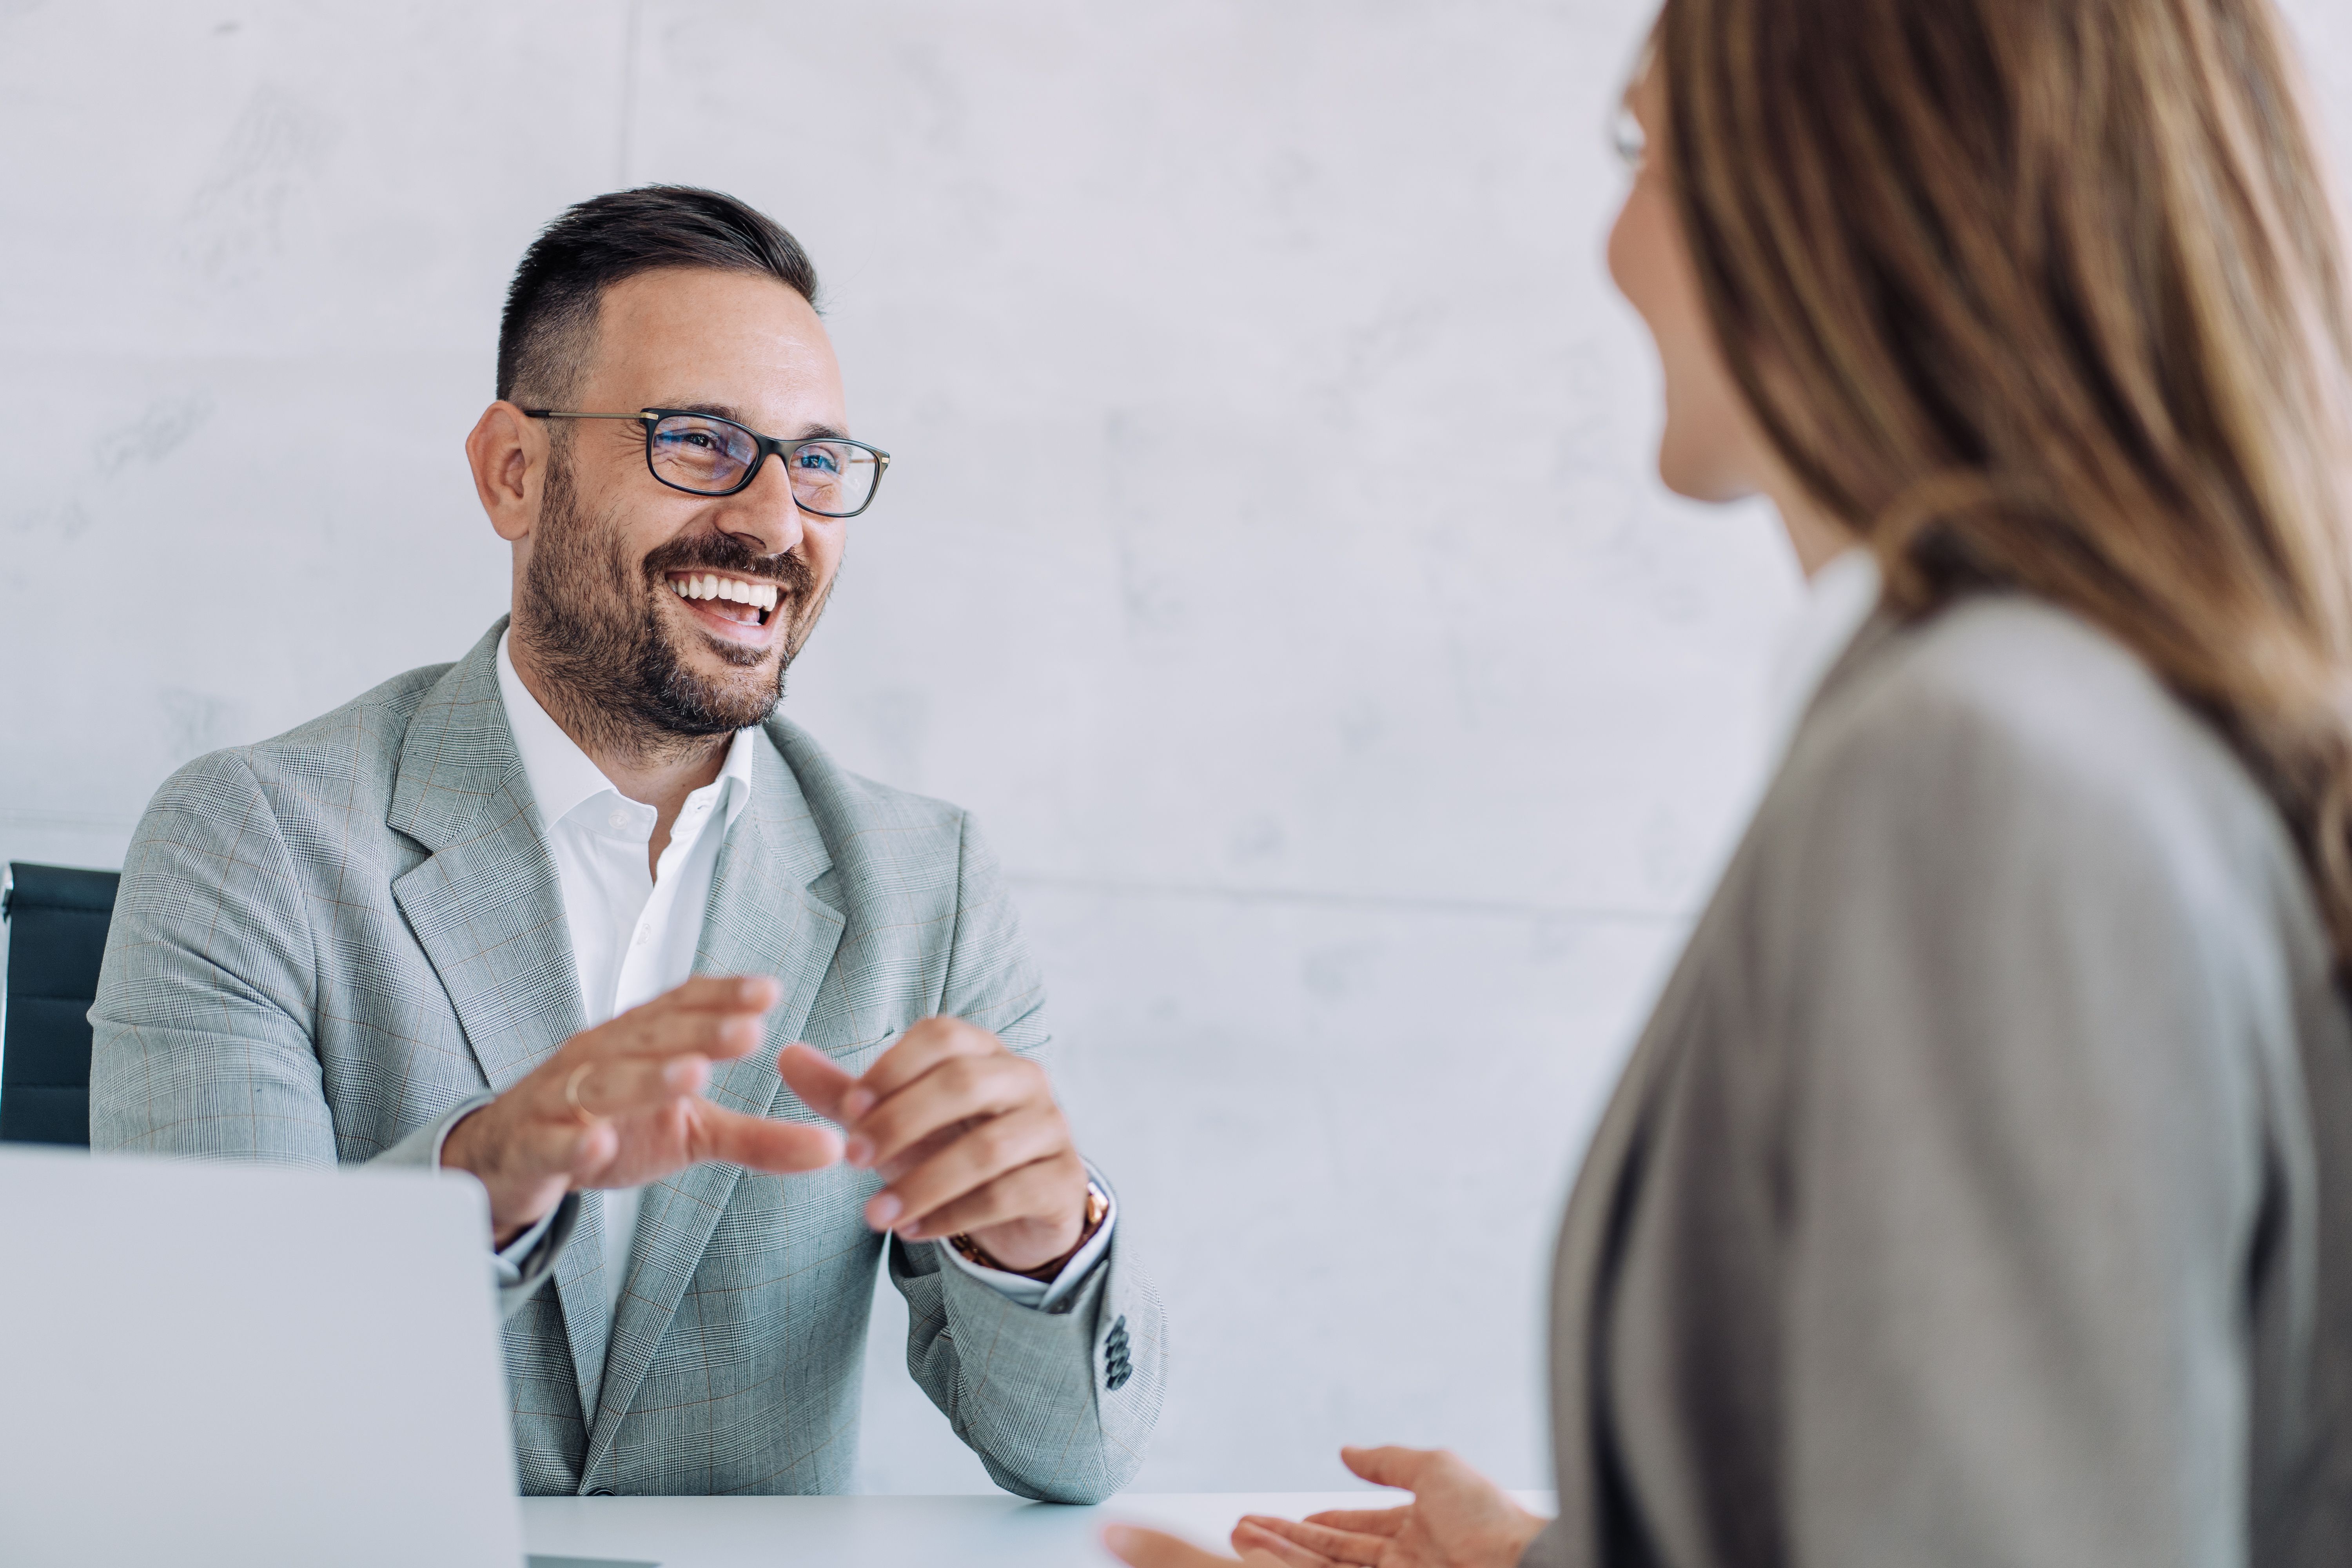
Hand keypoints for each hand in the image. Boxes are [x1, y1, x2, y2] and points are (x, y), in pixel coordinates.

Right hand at [440, 975, 843, 1244]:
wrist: (513, 1158)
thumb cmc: (608, 1128)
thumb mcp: (691, 1132)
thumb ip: (759, 1138)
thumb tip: (835, 1147)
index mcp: (639, 1042)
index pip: (681, 1008)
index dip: (721, 998)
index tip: (769, 991)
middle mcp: (601, 1057)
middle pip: (651, 1038)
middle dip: (700, 1031)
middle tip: (749, 1029)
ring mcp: (562, 1100)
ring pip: (604, 1084)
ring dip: (648, 1078)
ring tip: (694, 1075)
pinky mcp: (533, 1146)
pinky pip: (553, 1142)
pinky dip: (574, 1142)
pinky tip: (598, 1142)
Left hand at [778, 1017, 1089, 1271]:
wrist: (1020, 1208)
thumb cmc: (949, 1149)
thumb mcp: (896, 1123)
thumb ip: (847, 1093)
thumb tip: (786, 1055)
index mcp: (983, 1052)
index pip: (942, 1036)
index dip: (893, 1067)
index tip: (849, 1109)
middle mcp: (1024, 1080)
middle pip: (965, 1083)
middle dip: (901, 1122)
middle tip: (852, 1161)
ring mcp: (1051, 1128)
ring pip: (988, 1149)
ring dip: (922, 1183)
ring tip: (873, 1215)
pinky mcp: (1063, 1181)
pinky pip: (1009, 1195)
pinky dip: (953, 1216)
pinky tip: (912, 1232)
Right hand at [1105, 1447, 1546, 1567]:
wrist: (1521, 1567)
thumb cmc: (1493, 1521)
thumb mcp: (1437, 1470)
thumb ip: (1387, 1462)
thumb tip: (1346, 1450)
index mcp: (1417, 1531)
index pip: (1352, 1530)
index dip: (1314, 1525)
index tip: (1279, 1520)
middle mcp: (1400, 1563)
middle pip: (1326, 1554)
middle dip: (1281, 1542)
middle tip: (1240, 1530)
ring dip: (1276, 1554)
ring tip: (1237, 1540)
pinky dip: (1291, 1565)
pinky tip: (1262, 1557)